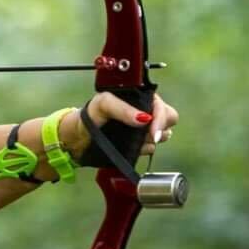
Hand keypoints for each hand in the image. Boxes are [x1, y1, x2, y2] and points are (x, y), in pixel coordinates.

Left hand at [61, 91, 178, 159]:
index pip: (163, 107)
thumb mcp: (103, 104)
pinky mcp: (140, 144)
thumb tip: (144, 118)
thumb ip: (122, 109)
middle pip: (170, 120)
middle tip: (146, 137)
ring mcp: (144, 129)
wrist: (79, 136)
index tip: (153, 132)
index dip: (162, 119)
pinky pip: (151, 149)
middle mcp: (146, 112)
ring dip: (150, 140)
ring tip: (132, 139)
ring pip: (163, 136)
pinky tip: (130, 147)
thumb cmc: (90, 114)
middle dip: (159, 130)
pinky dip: (143, 149)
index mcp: (141, 98)